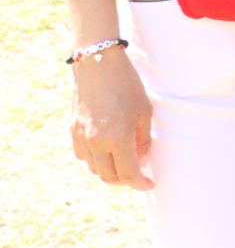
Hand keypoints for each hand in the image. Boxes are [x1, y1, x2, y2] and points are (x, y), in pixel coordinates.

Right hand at [69, 47, 152, 188]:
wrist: (98, 63)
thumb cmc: (127, 85)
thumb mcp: (145, 112)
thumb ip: (143, 140)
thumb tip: (141, 160)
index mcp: (117, 139)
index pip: (128, 174)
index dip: (140, 183)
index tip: (149, 183)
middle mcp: (96, 142)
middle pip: (108, 177)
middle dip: (124, 181)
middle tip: (136, 176)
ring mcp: (82, 137)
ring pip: (94, 168)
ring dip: (109, 171)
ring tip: (122, 163)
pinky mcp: (73, 129)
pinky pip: (82, 155)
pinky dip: (94, 159)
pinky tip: (105, 151)